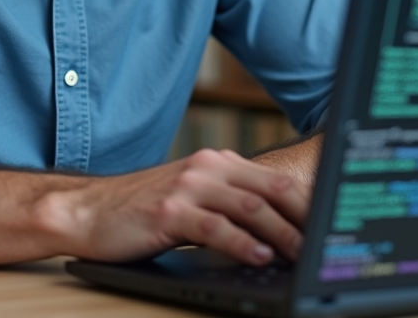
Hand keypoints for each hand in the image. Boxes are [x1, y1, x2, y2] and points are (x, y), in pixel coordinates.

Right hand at [44, 148, 310, 265]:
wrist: (88, 212)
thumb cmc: (142, 210)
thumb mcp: (192, 198)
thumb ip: (229, 202)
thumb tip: (278, 229)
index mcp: (216, 162)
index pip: (273, 180)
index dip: (306, 203)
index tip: (329, 226)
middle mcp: (205, 168)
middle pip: (269, 189)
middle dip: (302, 217)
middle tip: (324, 243)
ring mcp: (187, 186)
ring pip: (248, 206)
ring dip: (280, 232)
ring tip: (301, 253)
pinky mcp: (169, 210)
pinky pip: (215, 226)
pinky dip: (242, 242)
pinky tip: (259, 254)